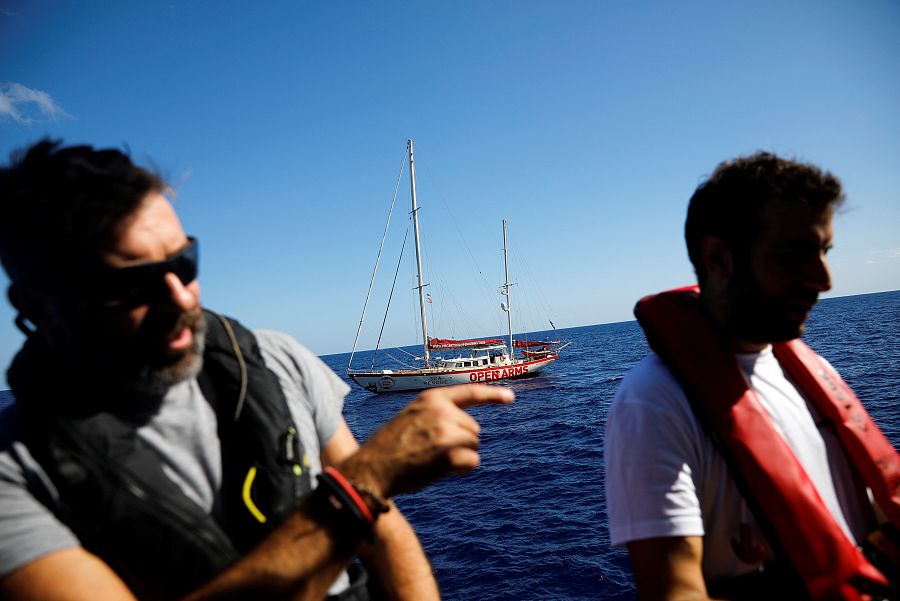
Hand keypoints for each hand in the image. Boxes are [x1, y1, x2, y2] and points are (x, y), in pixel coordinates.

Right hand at [339, 384, 513, 497]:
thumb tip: (467, 429)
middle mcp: (442, 411)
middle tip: (434, 451)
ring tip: (434, 460)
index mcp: (431, 398)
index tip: (510, 398)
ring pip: (473, 444)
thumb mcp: (412, 418)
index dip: (492, 395)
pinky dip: (461, 468)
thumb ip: (437, 415)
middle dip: (461, 441)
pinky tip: (442, 470)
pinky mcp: (449, 452)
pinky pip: (471, 461)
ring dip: (460, 455)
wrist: (371, 468)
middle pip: (473, 428)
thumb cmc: (390, 448)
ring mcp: (446, 431)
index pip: (470, 392)